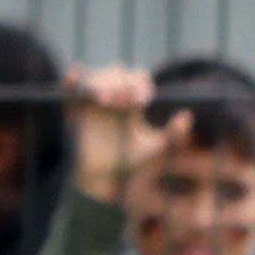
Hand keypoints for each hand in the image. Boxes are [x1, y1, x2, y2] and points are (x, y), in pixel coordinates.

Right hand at [66, 65, 187, 203]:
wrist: (105, 181)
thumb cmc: (131, 165)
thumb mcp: (157, 149)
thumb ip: (173, 134)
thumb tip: (186, 115)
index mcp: (132, 102)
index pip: (137, 78)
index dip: (140, 83)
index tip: (142, 100)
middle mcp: (112, 98)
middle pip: (116, 72)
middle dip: (121, 83)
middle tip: (124, 102)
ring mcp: (91, 104)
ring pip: (96, 78)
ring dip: (102, 83)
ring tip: (106, 100)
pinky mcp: (74, 113)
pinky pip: (68, 91)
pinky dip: (70, 80)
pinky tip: (77, 72)